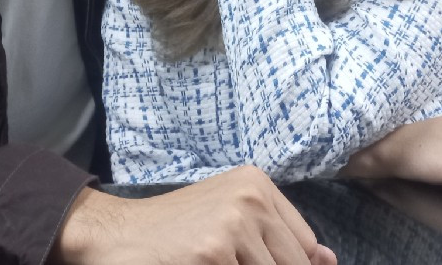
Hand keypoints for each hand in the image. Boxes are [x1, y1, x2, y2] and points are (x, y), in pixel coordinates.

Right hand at [52, 166, 336, 264]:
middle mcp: (251, 197)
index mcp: (257, 184)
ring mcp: (233, 225)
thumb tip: (329, 261)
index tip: (251, 261)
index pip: (307, 248)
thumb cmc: (171, 232)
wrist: (111, 235)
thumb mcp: (228, 218)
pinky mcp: (214, 254)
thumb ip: (279, 238)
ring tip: (207, 263)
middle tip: (224, 261)